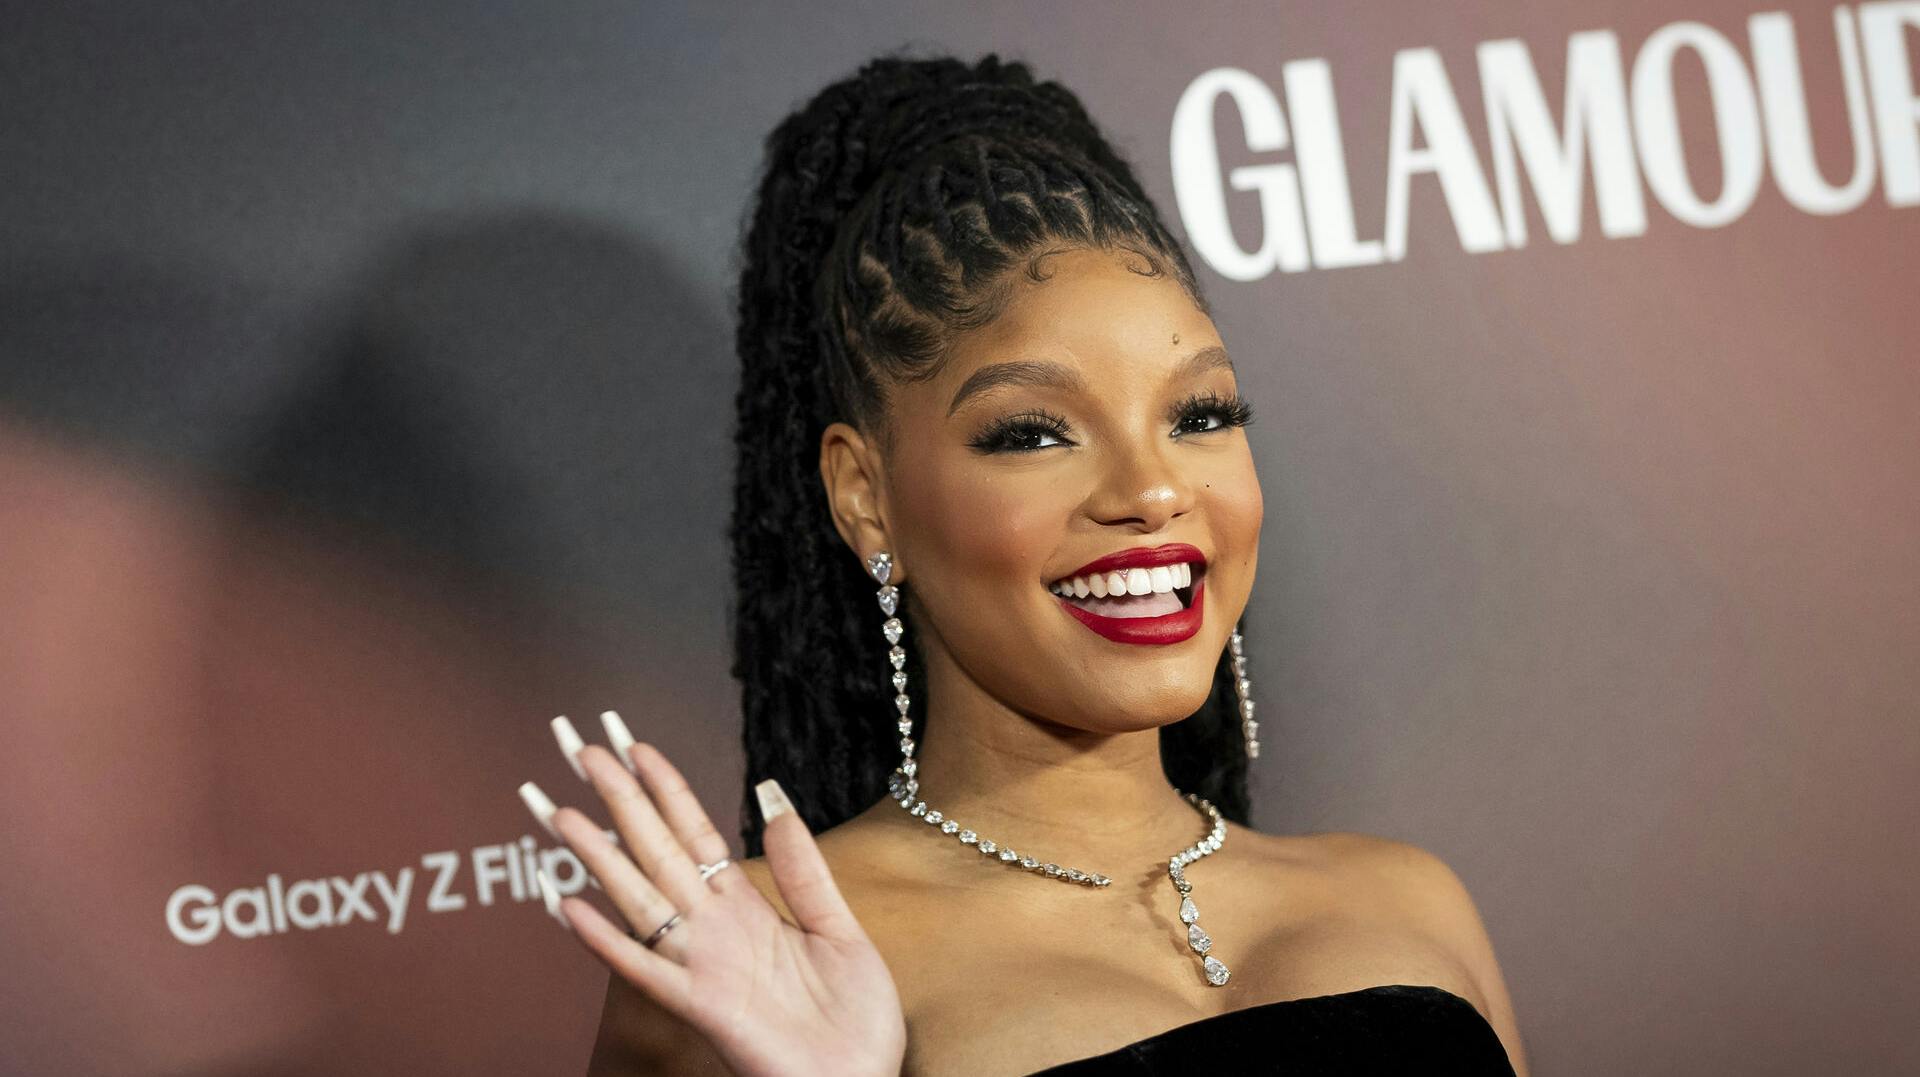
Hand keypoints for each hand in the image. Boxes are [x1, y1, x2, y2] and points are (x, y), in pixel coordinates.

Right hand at [519, 712, 905, 1076]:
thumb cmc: (853, 1020)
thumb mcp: (840, 930)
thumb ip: (804, 871)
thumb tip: (775, 799)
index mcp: (744, 908)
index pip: (692, 830)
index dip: (662, 785)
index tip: (631, 742)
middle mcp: (713, 930)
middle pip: (654, 849)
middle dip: (617, 799)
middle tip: (578, 747)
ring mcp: (702, 966)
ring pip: (638, 899)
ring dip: (597, 856)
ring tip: (557, 812)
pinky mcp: (703, 1007)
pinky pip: (645, 969)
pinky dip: (605, 941)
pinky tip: (569, 907)